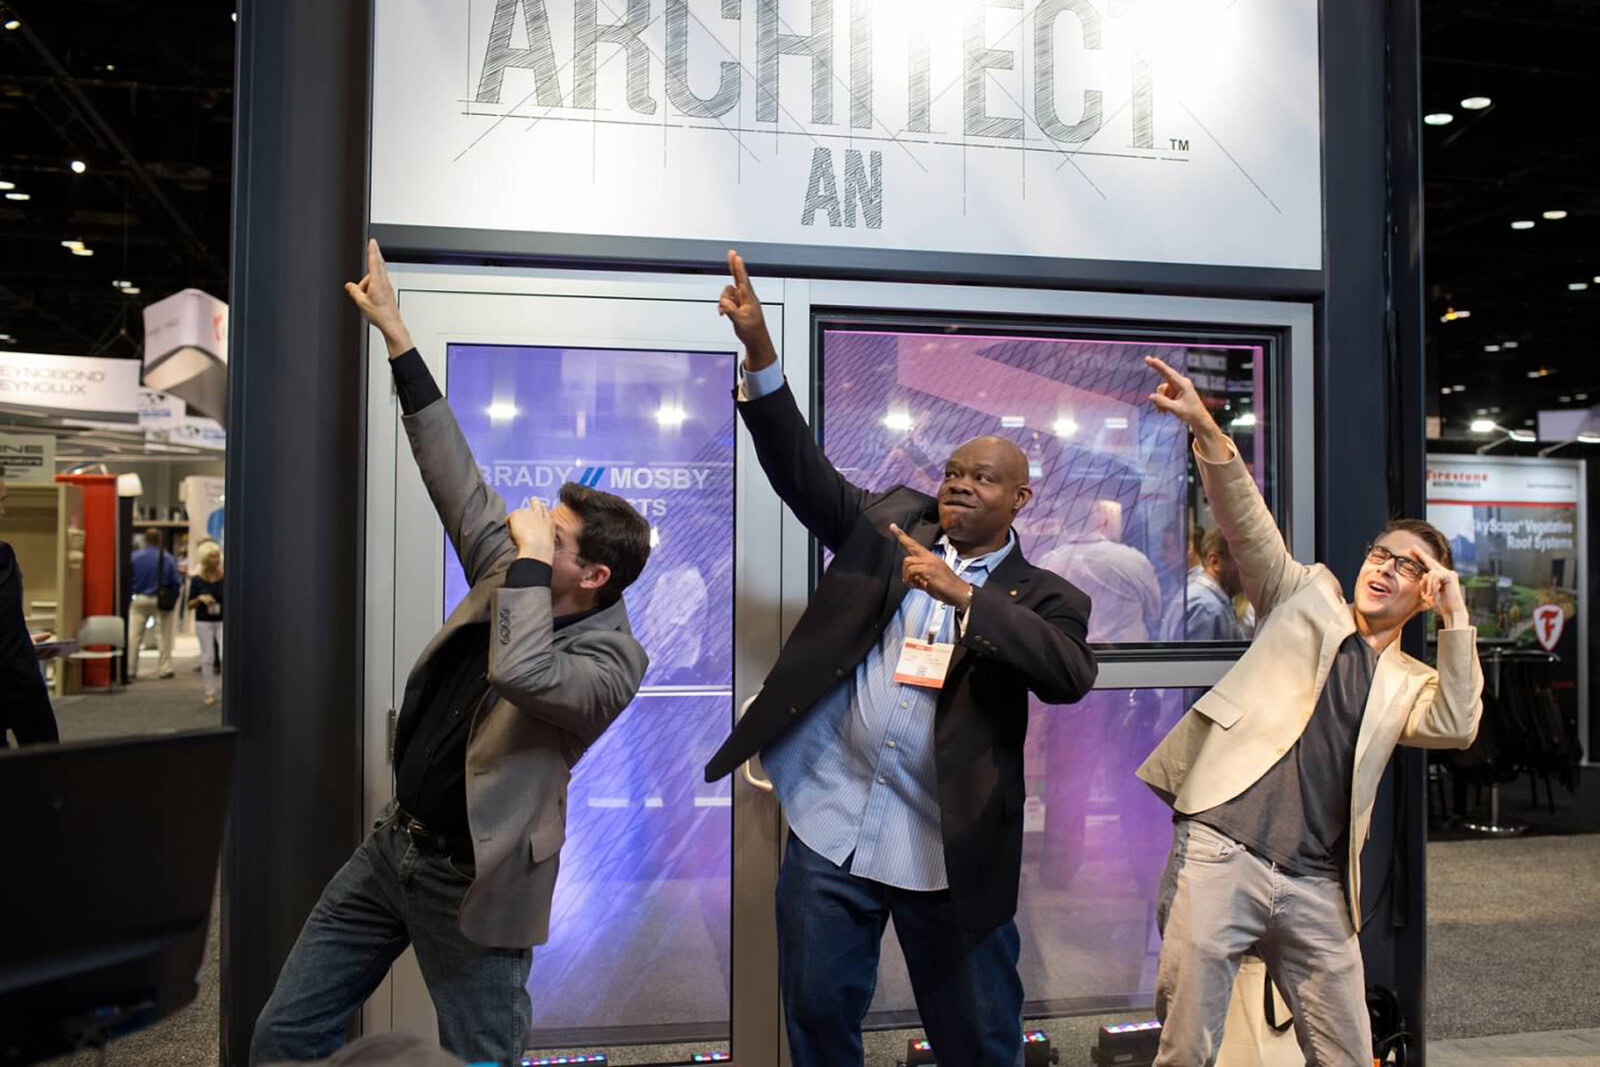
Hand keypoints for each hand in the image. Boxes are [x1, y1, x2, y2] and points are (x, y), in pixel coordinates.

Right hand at [344, 238, 413, 357]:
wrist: (391, 323)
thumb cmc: (380, 314)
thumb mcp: (361, 302)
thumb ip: (354, 291)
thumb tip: (349, 286)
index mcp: (378, 282)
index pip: (374, 262)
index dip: (372, 250)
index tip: (372, 241)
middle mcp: (384, 282)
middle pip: (377, 265)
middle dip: (373, 258)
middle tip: (372, 246)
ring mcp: (387, 286)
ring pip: (374, 277)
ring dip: (367, 283)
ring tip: (365, 298)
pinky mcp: (388, 291)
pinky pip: (378, 284)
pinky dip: (371, 287)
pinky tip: (370, 298)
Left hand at [507, 500, 554, 562]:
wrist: (537, 546)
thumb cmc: (543, 548)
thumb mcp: (549, 539)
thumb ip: (545, 533)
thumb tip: (538, 535)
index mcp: (548, 521)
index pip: (545, 510)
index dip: (542, 507)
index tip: (541, 506)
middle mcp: (538, 514)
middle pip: (536, 503)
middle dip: (534, 501)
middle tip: (533, 498)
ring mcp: (527, 512)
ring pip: (519, 513)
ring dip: (516, 522)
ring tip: (516, 534)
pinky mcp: (517, 514)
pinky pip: (508, 520)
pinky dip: (509, 527)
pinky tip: (512, 535)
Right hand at [718, 250, 776, 371]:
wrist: (756, 340)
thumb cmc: (752, 331)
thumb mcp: (741, 322)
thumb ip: (731, 311)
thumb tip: (724, 303)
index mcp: (749, 299)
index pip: (743, 280)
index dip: (739, 268)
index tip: (737, 257)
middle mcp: (746, 297)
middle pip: (737, 278)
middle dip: (733, 266)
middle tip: (731, 253)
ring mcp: (741, 301)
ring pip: (727, 292)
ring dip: (723, 301)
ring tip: (725, 312)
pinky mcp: (737, 305)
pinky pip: (726, 300)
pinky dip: (723, 306)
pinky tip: (724, 313)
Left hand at [889, 524, 971, 608]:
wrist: (959, 592)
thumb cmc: (946, 587)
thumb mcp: (931, 578)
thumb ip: (919, 575)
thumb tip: (909, 577)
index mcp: (930, 558)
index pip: (914, 544)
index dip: (902, 536)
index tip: (893, 527)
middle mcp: (930, 558)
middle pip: (910, 547)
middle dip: (903, 553)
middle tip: (897, 542)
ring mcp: (930, 563)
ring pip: (908, 561)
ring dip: (907, 575)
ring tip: (916, 584)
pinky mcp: (929, 570)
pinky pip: (912, 571)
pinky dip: (912, 580)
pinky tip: (920, 586)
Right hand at [1144, 356, 1228, 460]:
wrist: (1199, 419)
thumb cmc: (1190, 413)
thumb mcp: (1176, 409)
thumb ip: (1163, 402)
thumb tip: (1151, 396)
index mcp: (1183, 384)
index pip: (1168, 373)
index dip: (1158, 365)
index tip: (1150, 359)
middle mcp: (1181, 383)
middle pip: (1163, 384)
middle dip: (1159, 390)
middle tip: (1150, 370)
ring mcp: (1178, 387)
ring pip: (1162, 391)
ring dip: (1160, 401)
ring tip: (1163, 412)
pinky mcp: (1176, 392)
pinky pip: (1164, 394)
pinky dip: (1162, 402)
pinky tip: (1164, 411)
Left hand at [1412, 546, 1467, 626]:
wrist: (1451, 611)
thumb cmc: (1440, 605)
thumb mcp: (1428, 594)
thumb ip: (1425, 584)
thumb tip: (1424, 574)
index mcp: (1440, 577)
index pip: (1429, 565)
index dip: (1421, 557)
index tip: (1413, 549)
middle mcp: (1446, 572)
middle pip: (1430, 562)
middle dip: (1421, 554)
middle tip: (1412, 547)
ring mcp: (1449, 573)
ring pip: (1430, 573)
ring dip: (1427, 585)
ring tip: (1430, 594)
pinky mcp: (1450, 575)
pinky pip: (1435, 576)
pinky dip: (1432, 585)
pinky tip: (1434, 593)